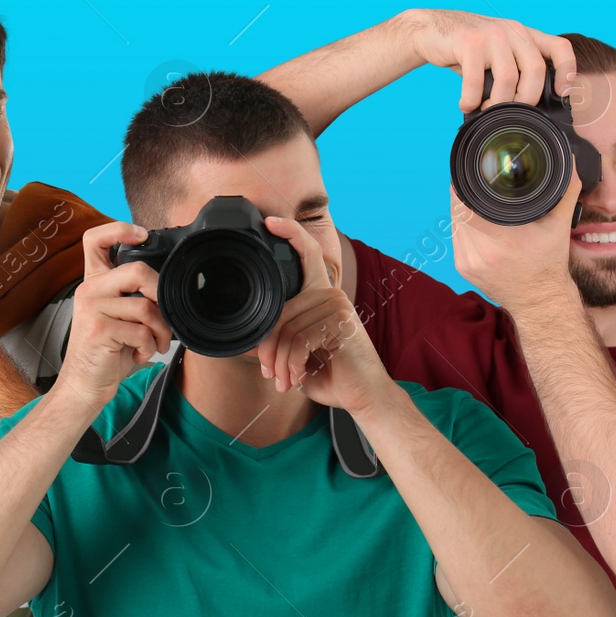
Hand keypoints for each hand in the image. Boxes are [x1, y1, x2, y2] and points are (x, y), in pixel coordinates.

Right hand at [53, 222, 171, 410]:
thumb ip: (132, 296)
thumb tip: (167, 288)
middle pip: (137, 271)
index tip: (142, 235)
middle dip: (161, 295)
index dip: (119, 229)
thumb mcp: (118, 316)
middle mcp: (89, 290)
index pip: (95, 240)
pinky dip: (149, 347)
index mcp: (94, 282)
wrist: (85, 384)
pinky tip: (139, 354)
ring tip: (155, 343)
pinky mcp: (99, 330)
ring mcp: (91, 308)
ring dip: (160, 330)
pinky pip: (141, 331)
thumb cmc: (108, 351)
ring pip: (145, 307)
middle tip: (164, 318)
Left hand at [256, 216, 394, 415]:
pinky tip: (297, 378)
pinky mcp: (340, 323)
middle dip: (269, 349)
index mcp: (322, 293)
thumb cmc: (331, 373)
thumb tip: (251, 338)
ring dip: (280, 363)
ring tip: (284, 380)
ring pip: (287, 330)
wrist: (364, 395)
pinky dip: (292, 365)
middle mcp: (331, 293)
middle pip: (281, 311)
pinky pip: (299, 341)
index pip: (307, 255)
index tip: (270, 222)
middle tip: (270, 373)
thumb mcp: (300, 353)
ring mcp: (337, 306)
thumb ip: (281, 338)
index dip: (290, 234)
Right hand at [394, 8, 577, 112]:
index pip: (559, 47)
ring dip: (496, 103)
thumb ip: (515, 70)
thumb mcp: (497, 54)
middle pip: (535, 70)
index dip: (567, 70)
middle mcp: (512, 30)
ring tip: (483, 110)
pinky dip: (471, 99)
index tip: (563, 93)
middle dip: (525, 99)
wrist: (430, 30)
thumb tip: (529, 108)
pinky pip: (476, 79)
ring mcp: (492, 33)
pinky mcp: (469, 40)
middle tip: (509, 112)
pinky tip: (465, 104)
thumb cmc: (467, 50)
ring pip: (507, 78)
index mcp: (524, 34)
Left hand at [451, 167, 577, 314]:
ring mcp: (469, 262)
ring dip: (459, 208)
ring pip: (454, 223)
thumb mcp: (561, 226)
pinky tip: (469, 218)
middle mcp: (483, 252)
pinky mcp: (462, 268)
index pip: (468, 205)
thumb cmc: (549, 264)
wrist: (540, 301)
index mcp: (504, 240)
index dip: (465, 186)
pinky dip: (460, 225)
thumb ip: (566, 190)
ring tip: (469, 196)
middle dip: (462, 194)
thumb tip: (569, 161)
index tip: (470, 173)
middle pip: (458, 211)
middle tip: (470, 180)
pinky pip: (455, 238)